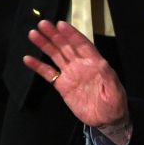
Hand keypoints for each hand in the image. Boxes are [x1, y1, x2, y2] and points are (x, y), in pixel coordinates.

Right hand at [24, 20, 131, 144]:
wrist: (106, 120)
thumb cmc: (114, 104)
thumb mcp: (115, 91)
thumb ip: (109, 77)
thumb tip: (103, 64)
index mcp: (95, 63)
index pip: (82, 45)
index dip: (72, 34)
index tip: (61, 24)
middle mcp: (81, 65)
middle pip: (66, 46)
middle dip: (55, 35)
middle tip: (43, 24)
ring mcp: (71, 74)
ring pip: (56, 56)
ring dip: (45, 45)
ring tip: (33, 34)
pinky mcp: (63, 86)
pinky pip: (48, 74)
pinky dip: (38, 66)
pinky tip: (28, 59)